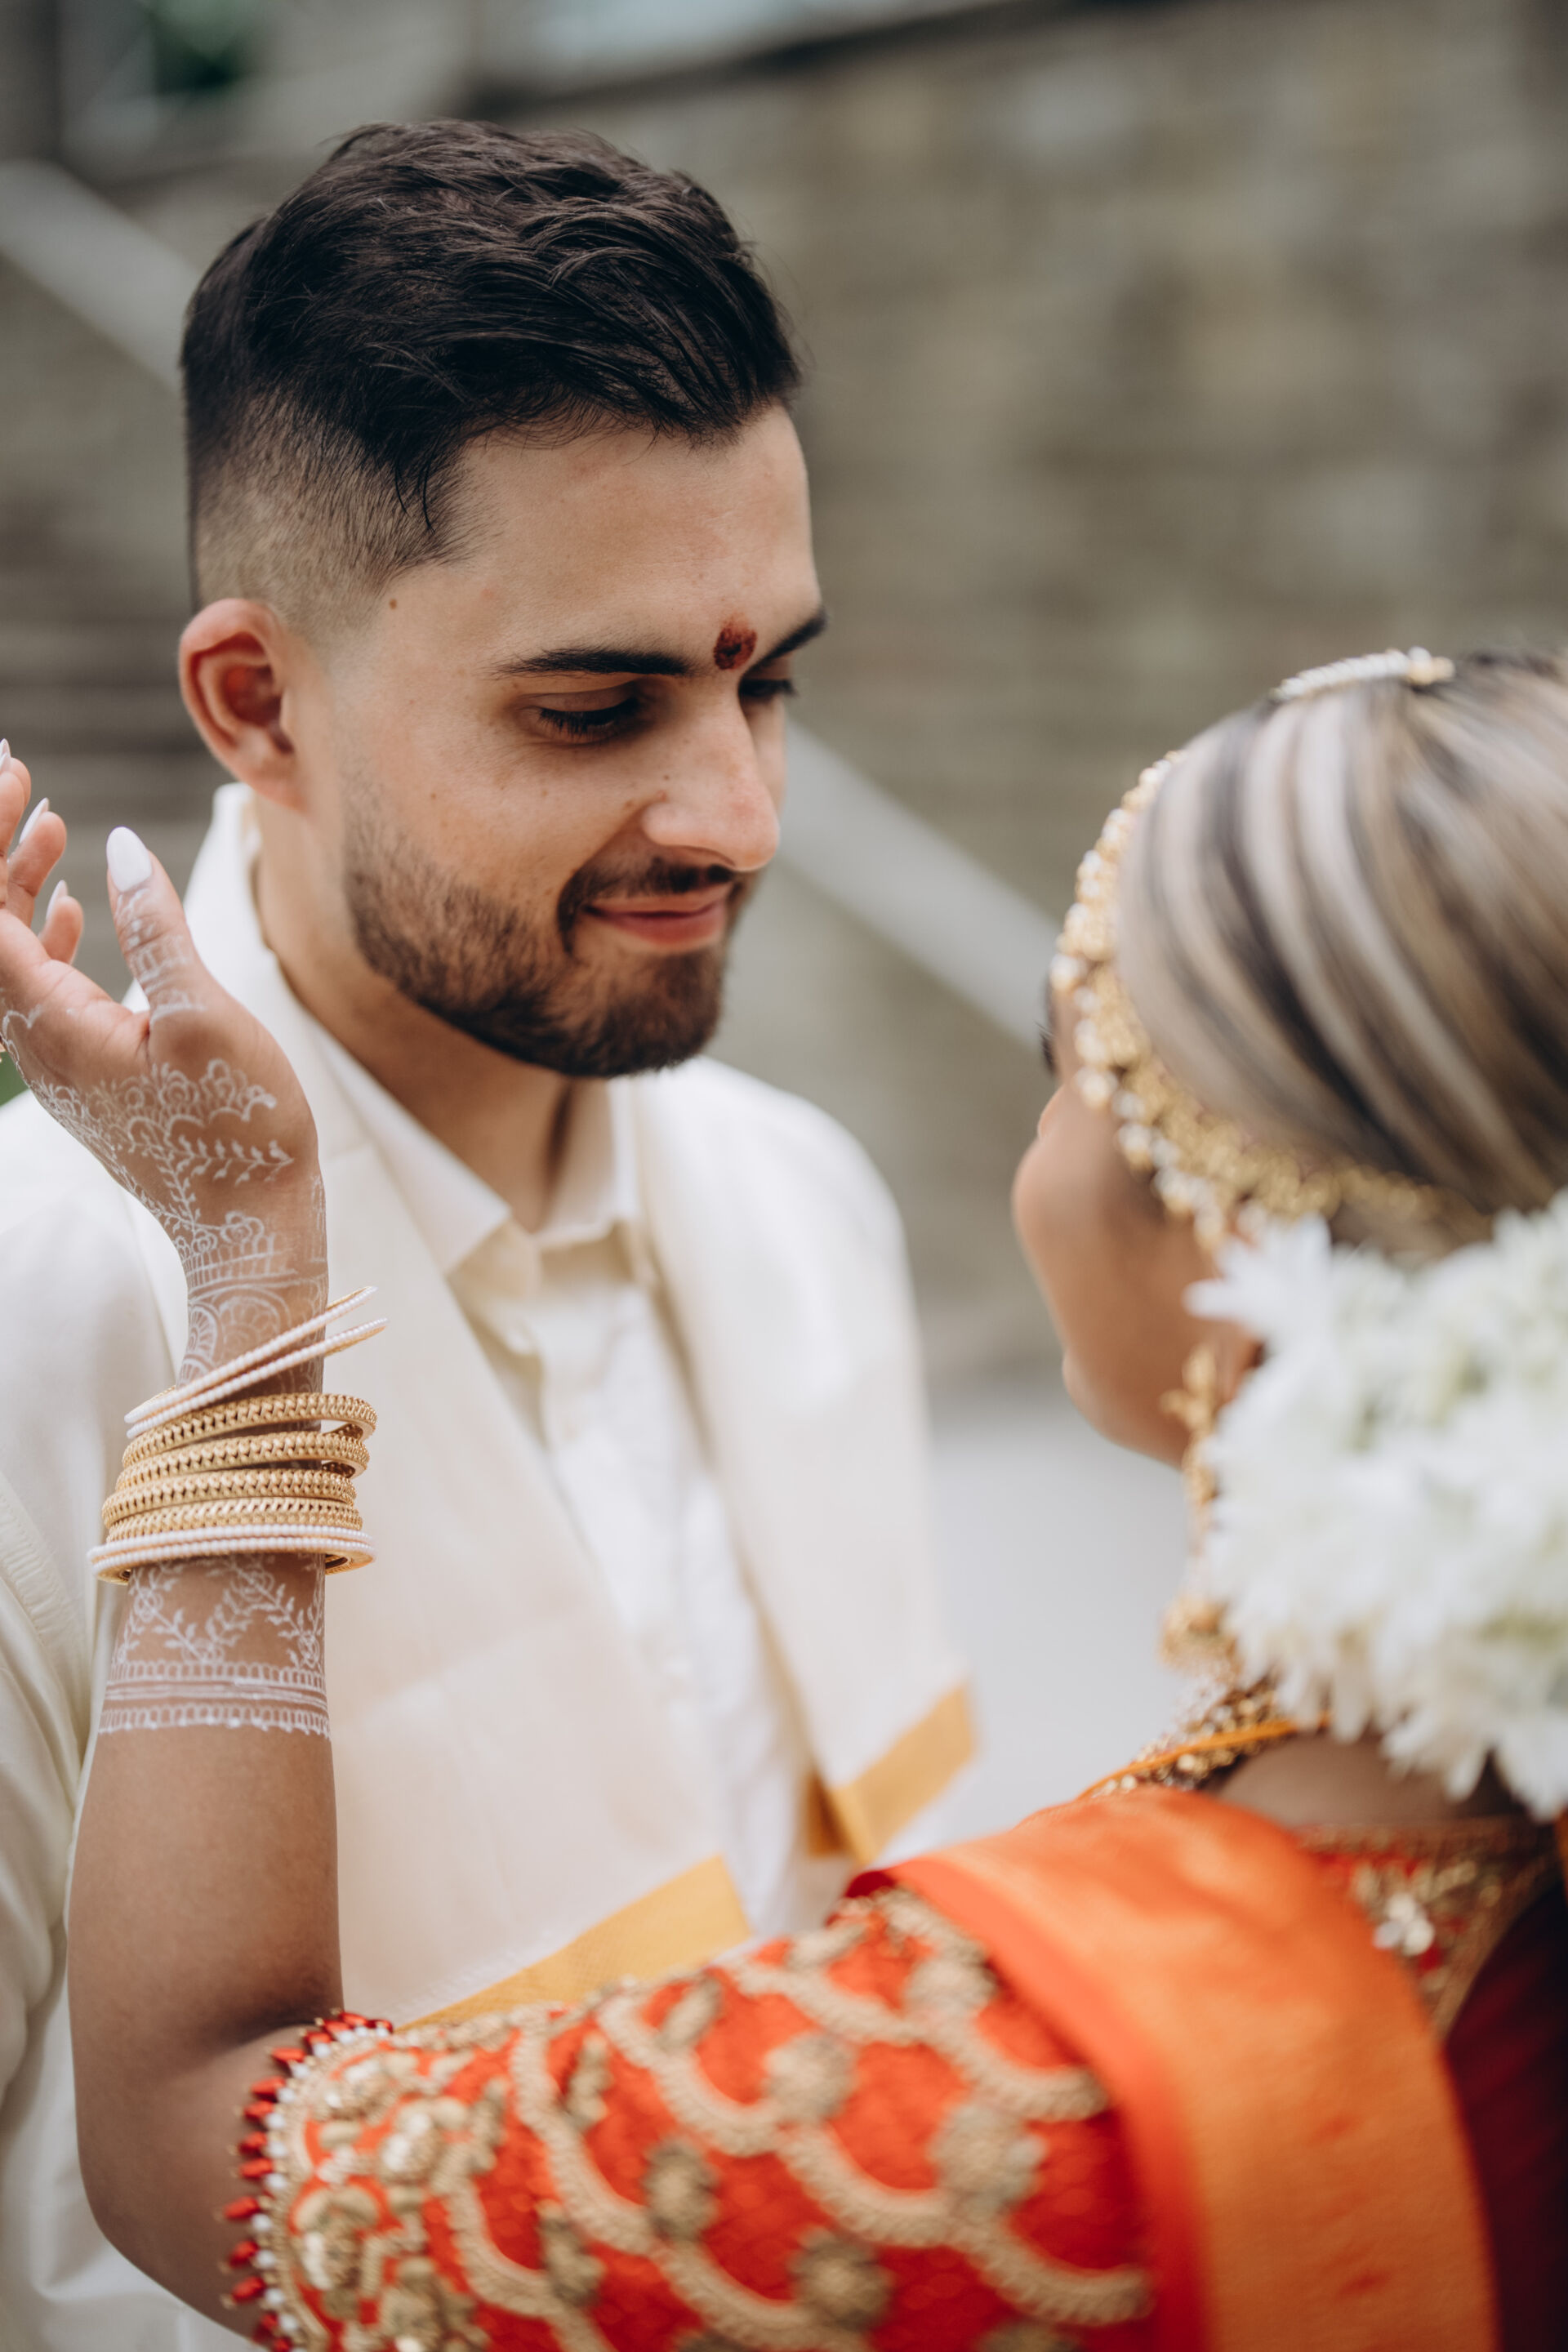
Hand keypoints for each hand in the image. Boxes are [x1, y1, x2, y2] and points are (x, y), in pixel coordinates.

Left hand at [0, 757, 325, 1372]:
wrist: (249, 1228)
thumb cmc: (238, 1128)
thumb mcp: (205, 1015)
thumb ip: (157, 926)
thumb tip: (117, 845)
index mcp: (49, 1021)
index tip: (14, 771)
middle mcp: (34, 1042)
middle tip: (19, 773)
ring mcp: (56, 1061)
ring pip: (9, 955)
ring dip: (18, 884)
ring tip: (46, 823)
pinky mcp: (84, 1074)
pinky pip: (39, 990)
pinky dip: (45, 936)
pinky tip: (72, 910)